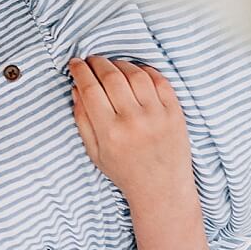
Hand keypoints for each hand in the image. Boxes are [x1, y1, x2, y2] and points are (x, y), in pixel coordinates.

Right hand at [68, 57, 194, 199]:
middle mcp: (133, 121)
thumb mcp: (94, 152)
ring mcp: (157, 115)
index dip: (80, 71)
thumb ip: (82, 120)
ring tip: (112, 66)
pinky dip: (145, 70)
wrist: (162, 189)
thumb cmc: (124, 172)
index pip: (90, 89)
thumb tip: (76, 88)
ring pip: (135, 74)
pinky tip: (135, 72)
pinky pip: (159, 81)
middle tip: (91, 61)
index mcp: (110, 132)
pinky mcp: (175, 112)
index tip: (75, 64)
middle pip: (111, 76)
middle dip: (97, 63)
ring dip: (120, 64)